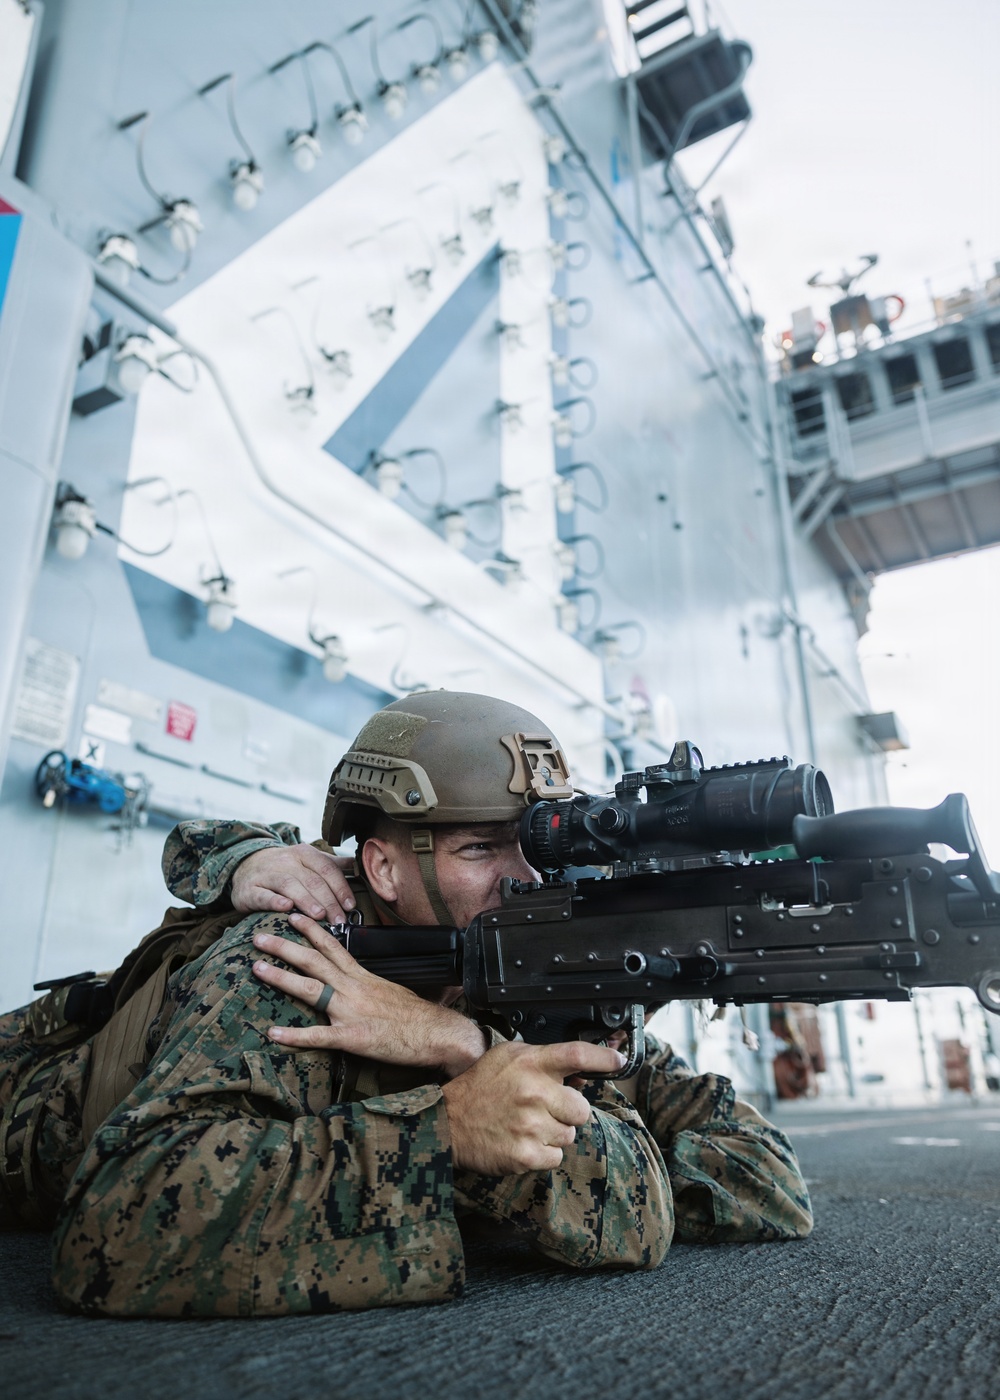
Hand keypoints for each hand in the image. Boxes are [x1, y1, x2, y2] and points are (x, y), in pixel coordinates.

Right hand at [232, 844, 356, 922]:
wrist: (245, 866)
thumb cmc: (283, 868)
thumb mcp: (307, 861)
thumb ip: (332, 864)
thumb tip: (359, 865)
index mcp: (304, 854)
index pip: (327, 869)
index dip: (340, 887)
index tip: (350, 905)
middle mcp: (286, 861)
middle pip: (311, 880)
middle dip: (328, 901)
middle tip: (339, 919)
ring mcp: (267, 874)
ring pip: (290, 885)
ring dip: (306, 900)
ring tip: (319, 915)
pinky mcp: (250, 889)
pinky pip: (263, 894)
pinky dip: (274, 901)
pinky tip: (286, 907)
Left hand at [252, 912, 485, 1076]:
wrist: (437, 1033)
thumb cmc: (417, 1016)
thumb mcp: (391, 992)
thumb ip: (368, 987)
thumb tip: (357, 987)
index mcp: (363, 977)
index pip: (333, 947)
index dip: (311, 931)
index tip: (293, 917)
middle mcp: (353, 988)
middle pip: (313, 962)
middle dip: (284, 947)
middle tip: (259, 936)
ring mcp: (350, 1012)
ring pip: (310, 990)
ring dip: (281, 978)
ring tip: (256, 968)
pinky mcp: (352, 1037)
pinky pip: (318, 1036)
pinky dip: (294, 1035)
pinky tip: (274, 1033)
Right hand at [442, 1040, 625, 1175]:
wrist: (448, 1122)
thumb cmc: (481, 1086)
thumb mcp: (509, 1057)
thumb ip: (544, 1060)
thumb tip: (582, 1073)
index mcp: (530, 1063)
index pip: (577, 1055)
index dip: (604, 1059)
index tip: (619, 1062)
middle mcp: (533, 1092)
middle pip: (582, 1108)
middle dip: (568, 1112)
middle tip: (545, 1109)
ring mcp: (530, 1125)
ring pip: (569, 1135)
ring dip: (554, 1133)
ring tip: (528, 1125)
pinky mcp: (526, 1154)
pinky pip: (556, 1158)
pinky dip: (544, 1154)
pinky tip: (523, 1142)